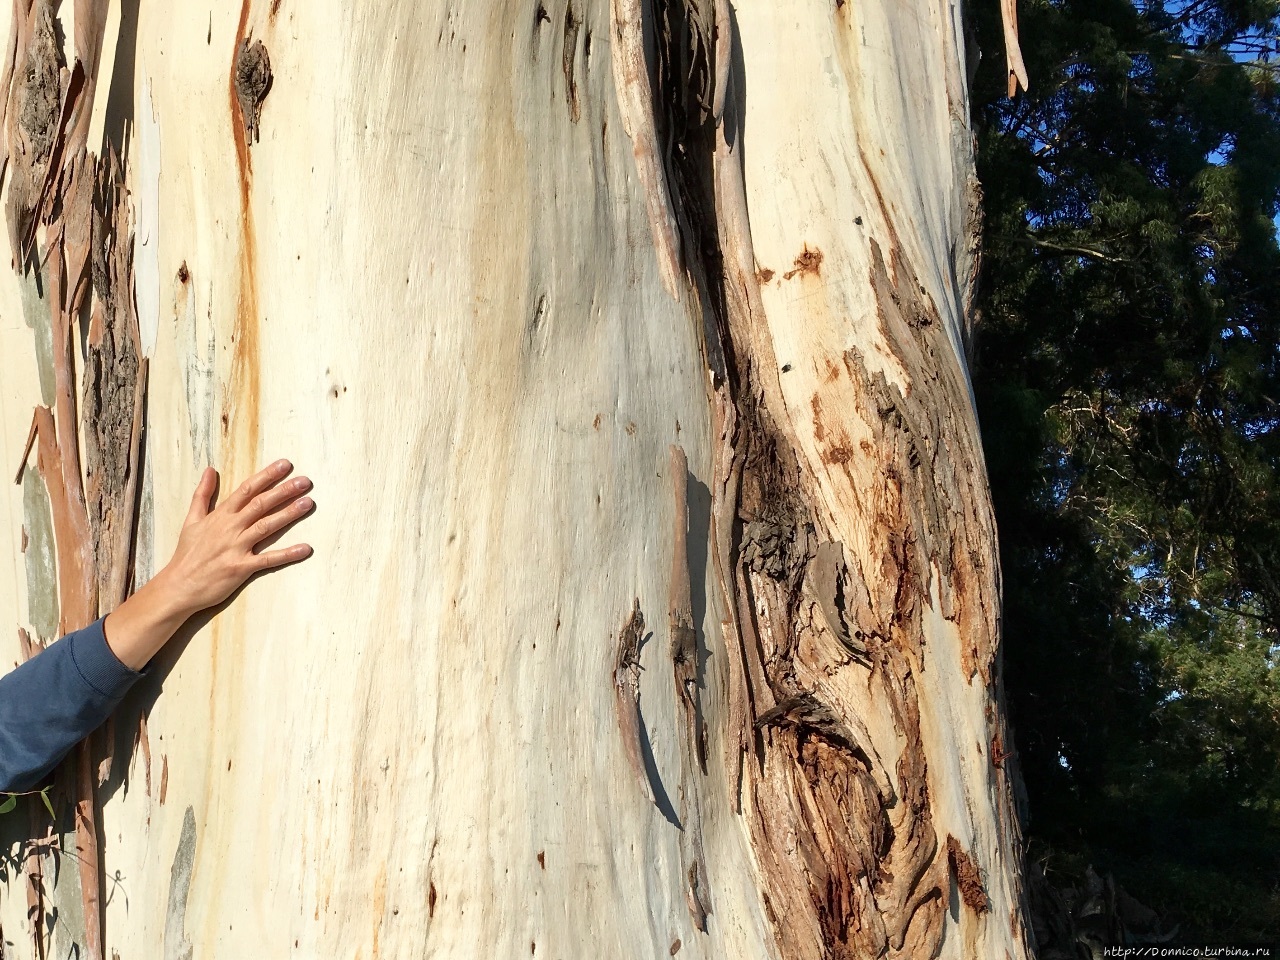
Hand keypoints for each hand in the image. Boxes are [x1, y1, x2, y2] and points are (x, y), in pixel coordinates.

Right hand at [161, 459, 314, 616]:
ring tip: (308, 503)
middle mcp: (230, 528)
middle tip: (305, 481)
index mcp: (221, 515)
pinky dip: (287, 554)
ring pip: (266, 526)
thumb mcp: (191, 519)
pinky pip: (268, 559)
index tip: (286, 465)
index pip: (247, 490)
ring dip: (288, 514)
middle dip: (284, 491)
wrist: (178, 585)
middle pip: (261, 504)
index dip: (267, 476)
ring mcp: (236, 548)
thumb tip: (210, 470)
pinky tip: (305, 549)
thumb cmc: (187, 553)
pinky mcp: (241, 568)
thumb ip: (202, 494)